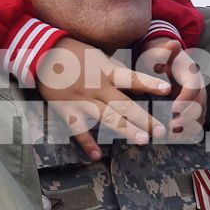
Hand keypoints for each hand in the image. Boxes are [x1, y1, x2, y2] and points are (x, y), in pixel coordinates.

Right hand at [34, 36, 171, 159]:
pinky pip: (79, 130)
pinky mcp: (67, 110)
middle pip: (124, 105)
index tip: (167, 90)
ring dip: (126, 130)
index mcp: (106, 71)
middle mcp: (97, 87)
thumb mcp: (98, 55)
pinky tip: (97, 156)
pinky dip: (87, 144)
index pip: (132, 78)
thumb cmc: (73, 52)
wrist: (42, 53)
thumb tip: (135, 80)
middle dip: (144, 118)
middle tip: (161, 131)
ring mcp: (82, 100)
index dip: (149, 83)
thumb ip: (115, 69)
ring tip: (142, 140)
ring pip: (107, 118)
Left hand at [133, 36, 207, 141]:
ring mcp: (198, 97)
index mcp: (191, 73)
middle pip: (200, 103)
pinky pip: (197, 120)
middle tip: (172, 126)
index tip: (174, 108)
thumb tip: (174, 44)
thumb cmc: (159, 57)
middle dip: (188, 116)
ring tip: (174, 136)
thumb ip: (165, 51)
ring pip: (201, 114)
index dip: (187, 98)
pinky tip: (178, 138)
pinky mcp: (195, 107)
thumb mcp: (160, 52)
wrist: (165, 60)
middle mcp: (199, 86)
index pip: (194, 87)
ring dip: (189, 127)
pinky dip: (190, 130)